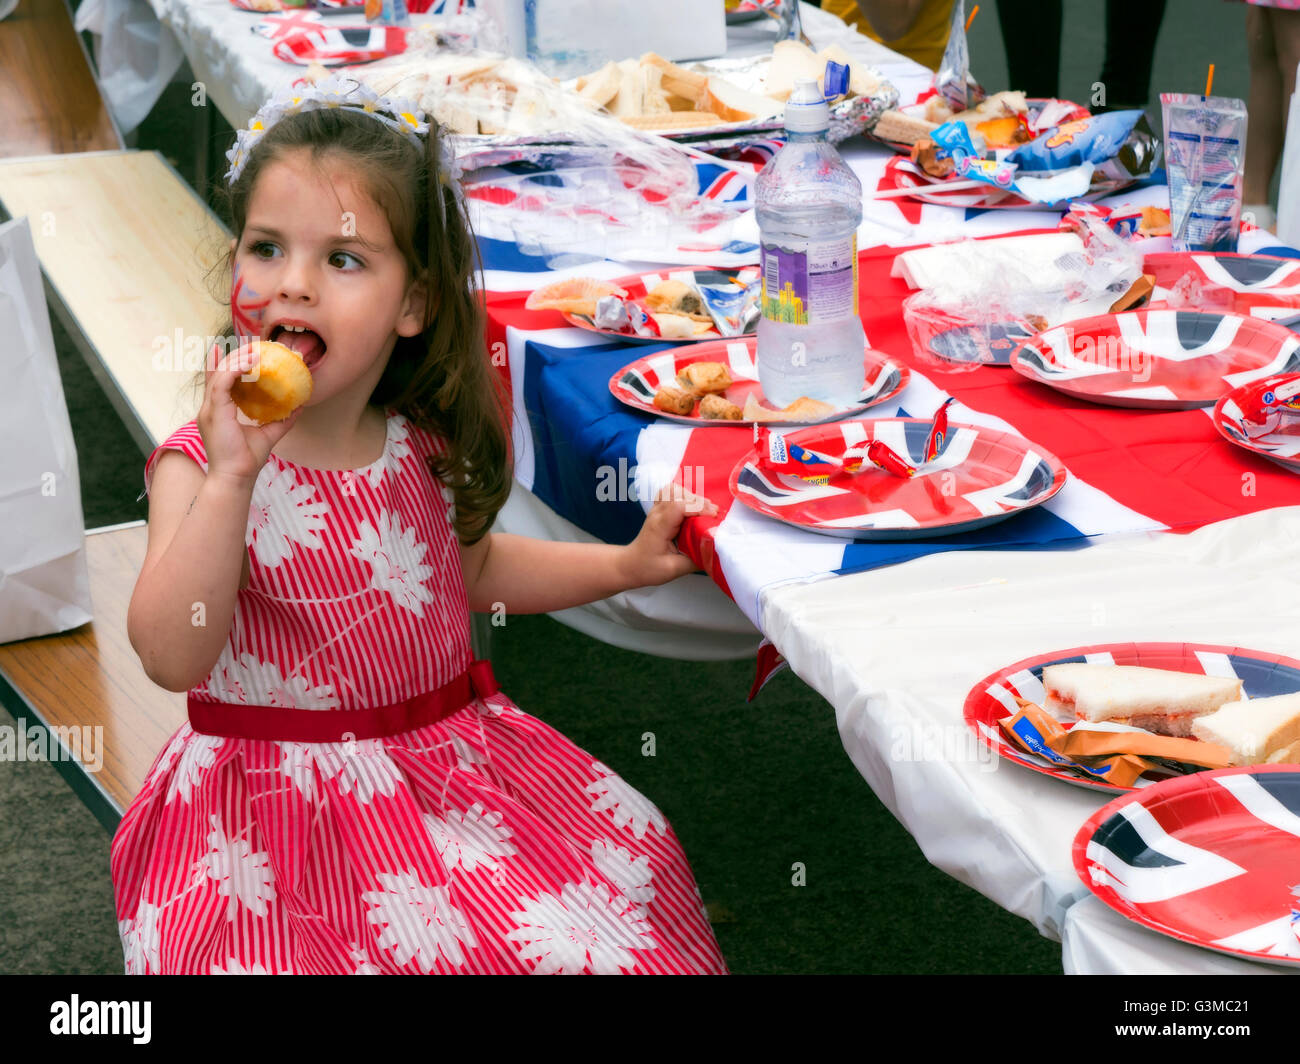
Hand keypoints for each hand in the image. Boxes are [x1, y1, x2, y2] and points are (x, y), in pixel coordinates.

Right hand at [198, 342, 302, 486]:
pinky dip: (236, 369)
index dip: (227, 363)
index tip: (240, 349)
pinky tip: (251, 362)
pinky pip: (222, 382)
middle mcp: (210, 408)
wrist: (236, 478)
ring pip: (220, 373)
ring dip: (238, 359)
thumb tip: (299, 406)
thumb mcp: (268, 435)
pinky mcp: (214, 412)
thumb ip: (281, 420)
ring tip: (257, 351)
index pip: (218, 381)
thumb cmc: (247, 460)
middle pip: (219, 372)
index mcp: (217, 412)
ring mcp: (209, 409)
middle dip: (236, 356)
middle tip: (254, 346)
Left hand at [620, 485, 718, 587]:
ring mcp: (656, 509)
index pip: (679, 507)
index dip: (699, 507)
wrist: (630, 565)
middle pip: (678, 494)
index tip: (714, 516)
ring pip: (673, 489)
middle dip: (699, 501)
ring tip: (704, 509)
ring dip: (691, 496)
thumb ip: (696, 559)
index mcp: (659, 527)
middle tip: (714, 514)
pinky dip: (684, 495)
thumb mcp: (674, 570)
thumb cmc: (648, 568)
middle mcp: (657, 514)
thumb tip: (715, 548)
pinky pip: (671, 492)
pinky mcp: (659, 509)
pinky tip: (692, 505)